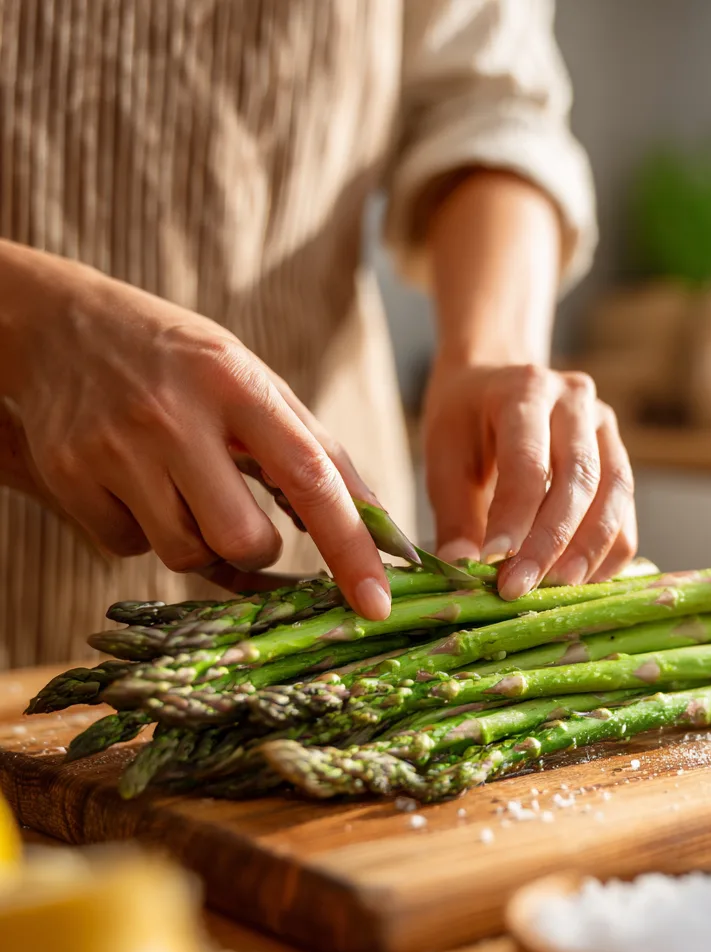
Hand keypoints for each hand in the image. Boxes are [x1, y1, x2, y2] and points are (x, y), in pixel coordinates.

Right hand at [2, 244, 390, 618]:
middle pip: (242, 540)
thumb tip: (376, 527)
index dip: (351, 546)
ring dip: (196, 539)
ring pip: (183, 555)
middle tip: (236, 507)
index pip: (311, 476)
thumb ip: (315, 450)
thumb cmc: (185, 364)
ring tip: (179, 483)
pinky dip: (142, 532)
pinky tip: (133, 483)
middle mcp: (176, 416)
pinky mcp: (66, 474)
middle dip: (255, 549)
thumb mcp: (255, 382)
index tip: (377, 602)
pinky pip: (127, 549)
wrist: (65, 322)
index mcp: (239, 385)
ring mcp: (115, 447)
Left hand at [422, 363, 636, 599]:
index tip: (492, 562)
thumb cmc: (465, 421)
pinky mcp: (618, 453)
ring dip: (588, 550)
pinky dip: (608, 549)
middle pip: (579, 479)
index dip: (514, 517)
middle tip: (521, 587)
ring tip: (557, 590)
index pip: (528, 461)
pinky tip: (581, 580)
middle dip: (551, 542)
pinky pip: (625, 508)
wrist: (495, 380)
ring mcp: (604, 424)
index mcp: (525, 390)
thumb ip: (454, 514)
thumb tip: (461, 570)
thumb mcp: (444, 458)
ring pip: (614, 494)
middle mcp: (575, 400)